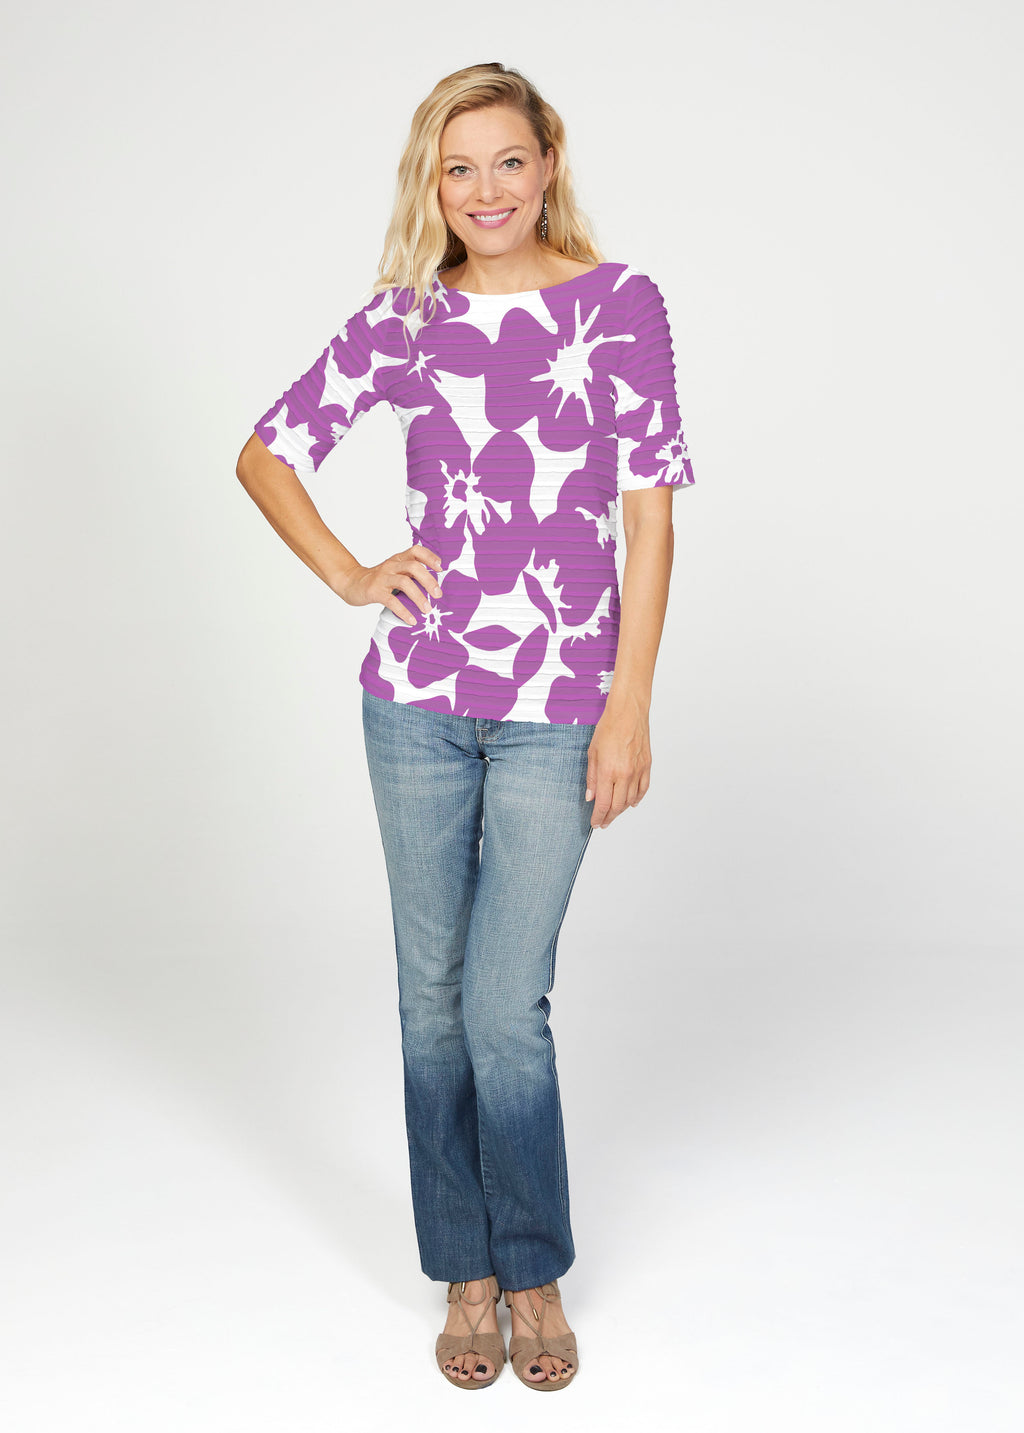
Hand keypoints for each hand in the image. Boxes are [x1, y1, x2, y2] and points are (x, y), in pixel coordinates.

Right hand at [333, 543, 443, 624]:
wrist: (351, 583)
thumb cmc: (379, 580)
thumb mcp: (395, 571)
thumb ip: (411, 574)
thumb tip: (435, 587)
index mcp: (398, 559)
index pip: (415, 551)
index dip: (430, 557)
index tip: (441, 568)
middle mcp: (391, 566)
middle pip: (413, 567)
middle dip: (428, 581)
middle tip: (438, 595)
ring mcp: (382, 578)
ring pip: (404, 582)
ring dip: (418, 597)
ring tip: (427, 610)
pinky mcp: (375, 591)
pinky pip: (391, 601)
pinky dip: (403, 611)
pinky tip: (411, 620)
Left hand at [585, 695, 651, 828]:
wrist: (628, 713)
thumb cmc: (609, 728)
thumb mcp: (592, 753)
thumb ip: (591, 777)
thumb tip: (591, 797)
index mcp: (608, 772)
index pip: (603, 803)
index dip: (598, 816)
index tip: (595, 823)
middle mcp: (624, 775)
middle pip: (617, 806)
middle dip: (609, 817)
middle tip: (603, 822)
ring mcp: (638, 771)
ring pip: (630, 800)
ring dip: (621, 810)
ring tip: (614, 813)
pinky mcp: (647, 766)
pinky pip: (643, 789)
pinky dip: (637, 799)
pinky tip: (631, 803)